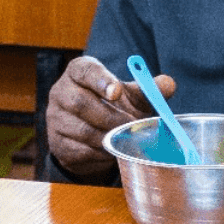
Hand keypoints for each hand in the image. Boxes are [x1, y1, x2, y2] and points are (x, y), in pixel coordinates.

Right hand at [46, 56, 176, 177]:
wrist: (91, 134)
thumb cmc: (113, 106)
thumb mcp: (131, 96)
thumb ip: (149, 89)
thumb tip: (168, 84)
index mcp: (79, 72)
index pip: (85, 70)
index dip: (100, 80)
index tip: (117, 91)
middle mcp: (61, 92)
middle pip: (80, 103)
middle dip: (110, 117)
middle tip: (132, 126)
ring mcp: (55, 119)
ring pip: (81, 130)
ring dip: (108, 137)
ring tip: (125, 140)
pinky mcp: (57, 143)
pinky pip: (79, 150)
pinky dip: (100, 153)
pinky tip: (111, 151)